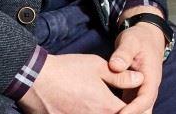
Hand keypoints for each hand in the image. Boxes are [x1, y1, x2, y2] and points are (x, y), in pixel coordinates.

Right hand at [17, 52, 136, 112]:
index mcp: (106, 106)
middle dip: (122, 112)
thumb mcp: (98, 66)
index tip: (135, 102)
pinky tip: (87, 109)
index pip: (130, 113)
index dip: (136, 108)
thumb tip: (140, 79)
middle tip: (120, 105)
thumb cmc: (67, 70)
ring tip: (102, 106)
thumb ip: (121, 76)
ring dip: (105, 113)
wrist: (34, 80)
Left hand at [111, 11, 167, 113]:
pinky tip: (108, 112)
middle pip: (145, 110)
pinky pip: (130, 107)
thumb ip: (123, 53)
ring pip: (139, 111)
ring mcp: (142, 91)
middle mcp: (149, 87)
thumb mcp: (131, 41)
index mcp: (151, 76)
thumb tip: (115, 66)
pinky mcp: (134, 92)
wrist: (146, 36)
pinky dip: (121, 112)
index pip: (146, 98)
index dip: (134, 109)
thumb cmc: (139, 38)